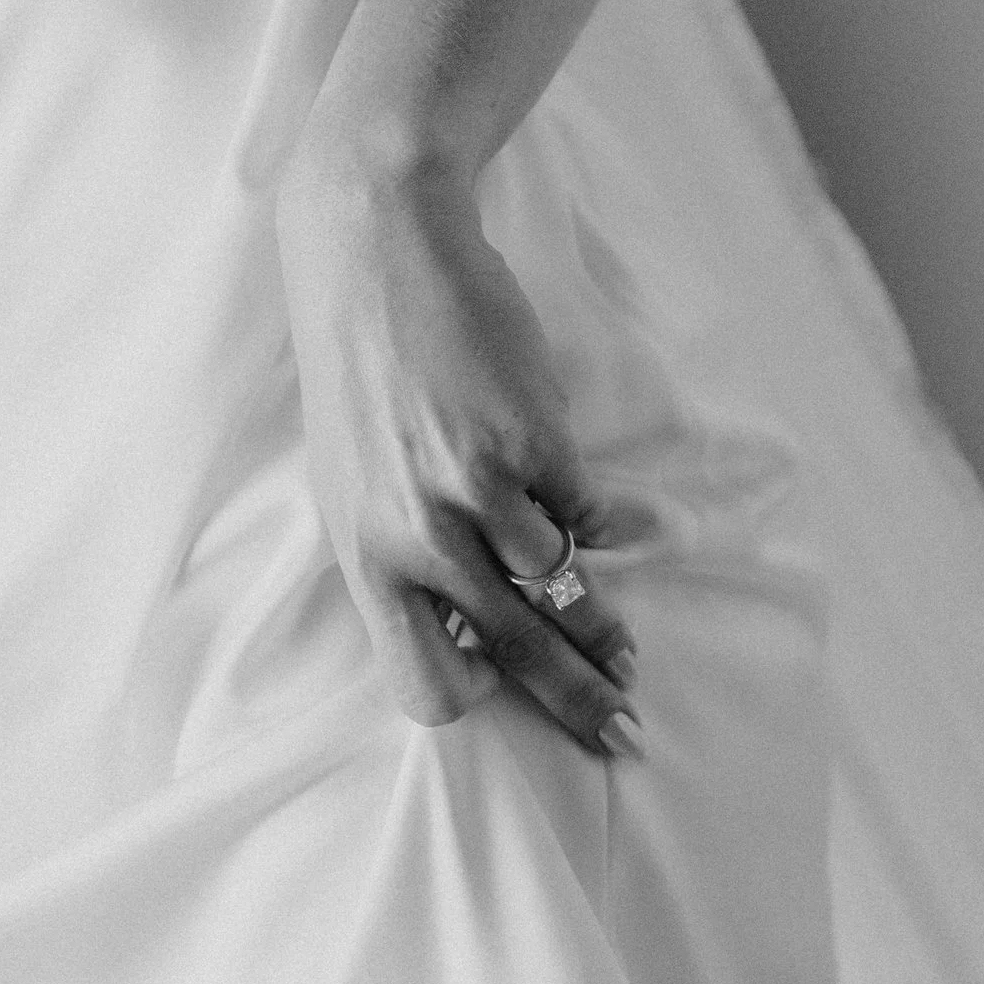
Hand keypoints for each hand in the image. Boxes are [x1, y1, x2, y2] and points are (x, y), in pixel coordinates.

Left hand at [276, 145, 641, 755]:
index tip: (502, 694)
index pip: (420, 680)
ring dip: (606, 630)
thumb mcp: (353, 477)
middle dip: (577, 702)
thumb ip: (400, 550)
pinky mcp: (532, 444)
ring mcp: (477, 494)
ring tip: (629, 653)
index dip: (469, 696)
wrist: (377, 252)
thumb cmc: (363, 367)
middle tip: (622, 732)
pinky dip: (610, 529)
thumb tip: (470, 617)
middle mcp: (416, 538)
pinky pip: (588, 515)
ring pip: (561, 594)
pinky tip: (630, 533)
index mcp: (362, 555)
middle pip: (512, 654)